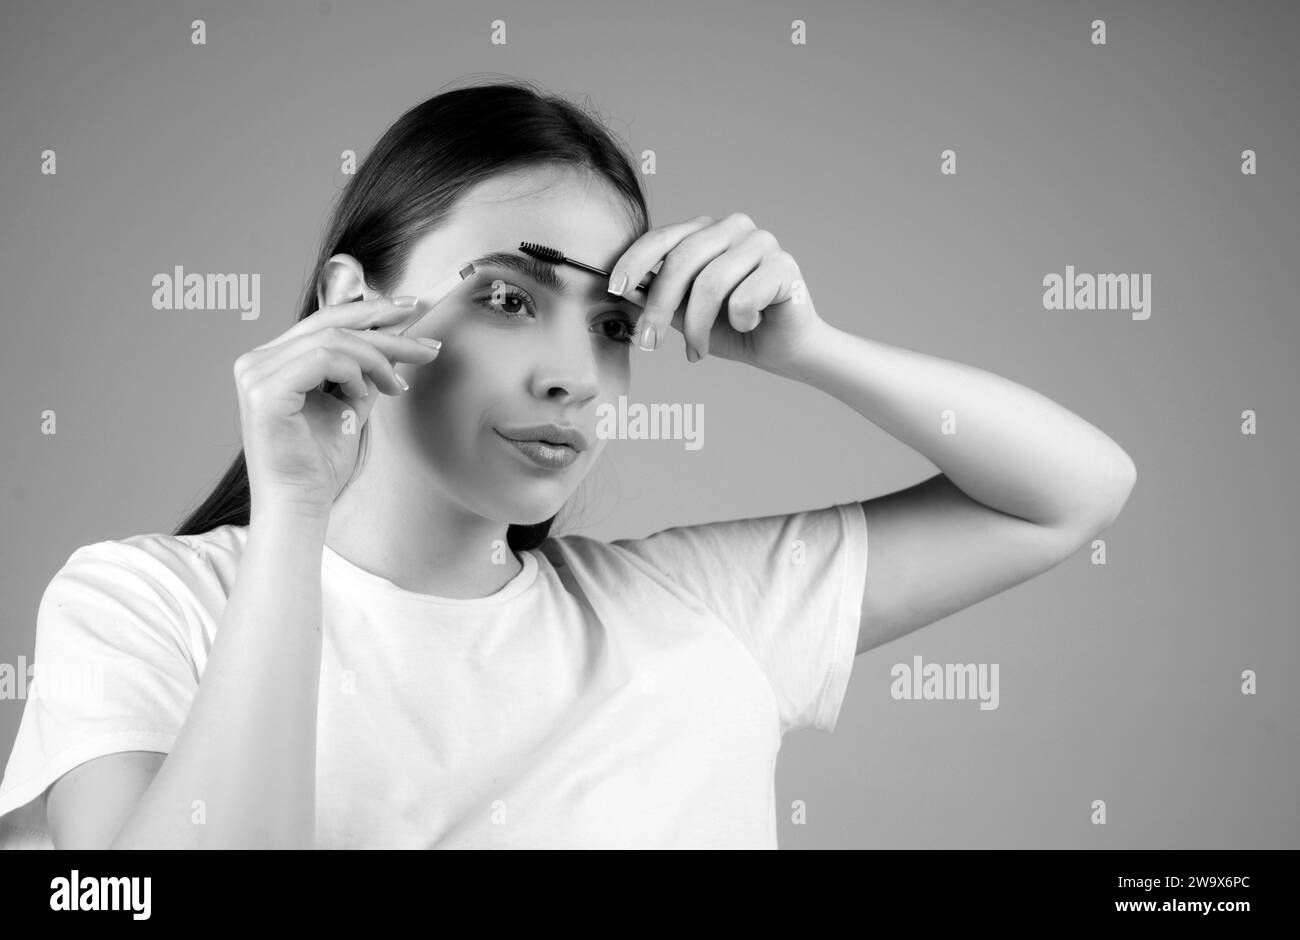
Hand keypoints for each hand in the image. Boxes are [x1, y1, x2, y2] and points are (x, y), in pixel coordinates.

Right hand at [233, 296, 442, 517]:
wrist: (300, 503)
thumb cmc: (319, 463)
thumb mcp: (349, 405)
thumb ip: (364, 371)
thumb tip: (395, 340)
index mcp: (272, 361)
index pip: (323, 322)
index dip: (369, 311)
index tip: (410, 309)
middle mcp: (256, 361)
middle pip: (330, 325)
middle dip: (385, 327)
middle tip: (425, 341)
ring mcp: (256, 374)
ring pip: (332, 340)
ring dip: (376, 358)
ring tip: (397, 385)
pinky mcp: (264, 390)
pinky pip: (322, 359)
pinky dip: (353, 372)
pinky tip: (363, 394)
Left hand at [607, 213, 825, 374]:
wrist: (783, 349)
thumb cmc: (732, 329)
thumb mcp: (684, 314)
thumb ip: (657, 296)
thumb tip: (624, 287)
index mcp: (706, 231)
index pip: (662, 238)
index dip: (634, 261)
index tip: (614, 289)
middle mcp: (733, 227)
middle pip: (682, 260)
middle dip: (660, 306)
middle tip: (649, 342)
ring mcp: (761, 242)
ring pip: (710, 283)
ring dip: (698, 326)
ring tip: (698, 350)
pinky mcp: (784, 265)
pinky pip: (744, 298)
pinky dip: (740, 322)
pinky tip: (750, 325)